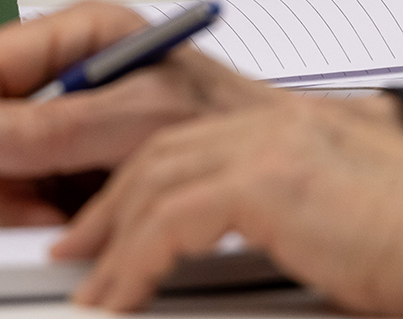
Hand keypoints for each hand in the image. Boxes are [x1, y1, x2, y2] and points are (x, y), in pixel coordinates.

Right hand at [0, 0, 276, 224]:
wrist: (271, 159)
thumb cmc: (230, 121)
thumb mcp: (146, 119)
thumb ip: (61, 126)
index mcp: (78, 35)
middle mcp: (65, 70)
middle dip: (0, 176)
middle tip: (34, 217)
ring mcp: (67, 112)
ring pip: (2, 158)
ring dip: (23, 200)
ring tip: (68, 222)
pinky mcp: (72, 150)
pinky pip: (28, 182)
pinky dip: (42, 211)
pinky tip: (77, 219)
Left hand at [55, 96, 402, 314]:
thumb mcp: (336, 226)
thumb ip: (283, 221)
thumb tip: (230, 250)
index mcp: (292, 126)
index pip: (190, 144)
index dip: (139, 186)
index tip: (108, 226)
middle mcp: (277, 123)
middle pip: (162, 154)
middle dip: (112, 206)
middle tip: (79, 250)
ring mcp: (275, 143)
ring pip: (158, 181)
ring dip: (114, 236)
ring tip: (90, 280)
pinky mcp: (273, 179)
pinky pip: (174, 217)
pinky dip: (137, 257)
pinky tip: (122, 292)